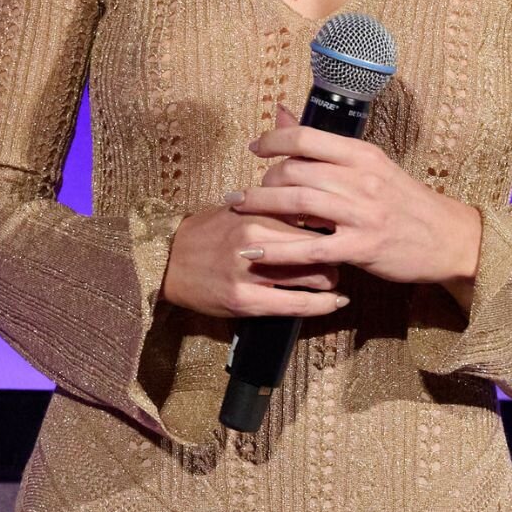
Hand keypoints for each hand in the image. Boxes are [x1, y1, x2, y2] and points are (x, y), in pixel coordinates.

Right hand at [160, 203, 344, 319]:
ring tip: (335, 280)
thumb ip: (277, 207)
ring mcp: (251, 273)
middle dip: (336, 252)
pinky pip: (297, 305)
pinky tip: (335, 302)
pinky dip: (323, 305)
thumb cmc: (209, 233)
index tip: (344, 226)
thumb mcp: (242, 209)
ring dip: (331, 279)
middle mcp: (257, 241)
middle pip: (320, 245)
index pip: (314, 215)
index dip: (333, 223)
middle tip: (342, 255)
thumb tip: (319, 206)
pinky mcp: (245, 301)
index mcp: (258, 212)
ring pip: (314, 276)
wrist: (167, 261)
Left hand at [228, 107, 483, 303]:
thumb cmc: (405, 202)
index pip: (307, 138)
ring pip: (297, 203)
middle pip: (295, 171)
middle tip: (246, 192)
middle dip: (262, 180)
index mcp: (364, 155)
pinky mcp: (361, 247)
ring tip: (237, 211)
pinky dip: (277, 251)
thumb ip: (326, 146)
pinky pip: (309, 248)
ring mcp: (362, 213)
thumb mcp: (372, 166)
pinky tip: (254, 254)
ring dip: (259, 207)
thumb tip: (282, 112)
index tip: (255, 149)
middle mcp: (362, 179)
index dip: (273, 141)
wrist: (447, 237)